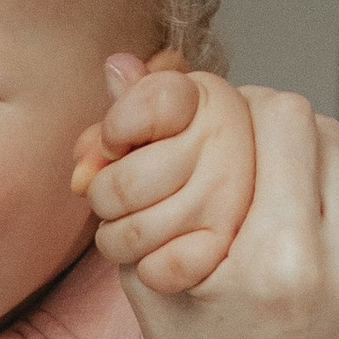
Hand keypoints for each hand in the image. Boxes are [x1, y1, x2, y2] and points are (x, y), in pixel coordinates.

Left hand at [71, 54, 257, 296]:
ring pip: (133, 230)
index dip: (119, 127)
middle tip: (115, 200)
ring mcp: (233, 197)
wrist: (232, 254)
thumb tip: (116, 67)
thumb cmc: (176, 181)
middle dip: (104, 196)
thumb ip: (129, 105)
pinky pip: (159, 268)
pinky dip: (148, 270)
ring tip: (132, 232)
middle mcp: (233, 141)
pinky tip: (159, 260)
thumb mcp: (148, 134)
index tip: (117, 142)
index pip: (156, 100)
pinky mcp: (226, 250)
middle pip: (125, 181)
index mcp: (213, 100)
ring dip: (117, 240)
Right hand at [129, 95, 338, 338]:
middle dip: (286, 141)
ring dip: (332, 169)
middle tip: (259, 177)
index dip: (247, 115)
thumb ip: (136, 166)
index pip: (281, 114)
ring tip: (300, 216)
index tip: (230, 141)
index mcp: (278, 263)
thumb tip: (120, 60)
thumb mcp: (151, 277)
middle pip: (326, 127)